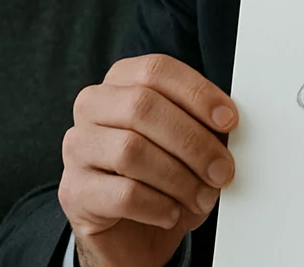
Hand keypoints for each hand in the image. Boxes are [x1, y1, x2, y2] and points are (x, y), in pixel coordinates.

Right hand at [60, 54, 238, 266]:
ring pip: (130, 150)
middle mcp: (92, 107)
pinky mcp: (73, 191)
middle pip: (142, 108)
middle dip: (193, 141)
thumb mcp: (193, 145)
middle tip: (222, 170)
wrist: (135, 234)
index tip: (229, 120)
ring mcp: (76, 148)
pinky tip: (172, 213)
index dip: (197, 93)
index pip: (156, 70)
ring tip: (202, 197)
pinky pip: (122, 193)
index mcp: (122, 81)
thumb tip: (230, 121)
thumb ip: (207, 124)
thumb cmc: (167, 178)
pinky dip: (157, 206)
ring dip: (179, 178)